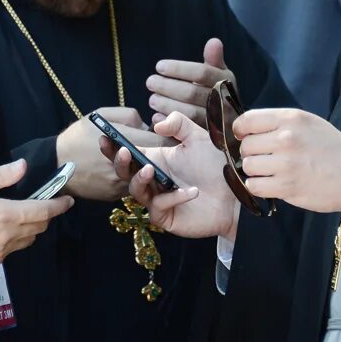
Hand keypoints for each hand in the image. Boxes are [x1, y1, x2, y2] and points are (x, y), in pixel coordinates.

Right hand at [0, 159, 73, 269]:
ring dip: (31, 228)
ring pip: (28, 240)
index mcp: (4, 215)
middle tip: (42, 203)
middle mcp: (7, 237)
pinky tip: (3, 230)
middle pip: (39, 227)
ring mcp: (0, 253)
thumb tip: (23, 167)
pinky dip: (16, 239)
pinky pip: (13, 250)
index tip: (68, 200)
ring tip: (21, 215)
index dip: (58, 205)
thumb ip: (0, 176)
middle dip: (45, 215)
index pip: (42, 211)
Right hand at [56, 108, 161, 200]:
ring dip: (148, 170)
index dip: (169, 138)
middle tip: (168, 151)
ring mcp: (121, 183)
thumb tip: (147, 125)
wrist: (53, 166)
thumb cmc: (77, 137)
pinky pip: (131, 186)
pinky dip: (134, 179)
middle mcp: (127, 167)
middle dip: (162, 157)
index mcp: (125, 143)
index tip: (173, 134)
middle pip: (155, 162)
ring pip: (143, 177)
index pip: (160, 142)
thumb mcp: (100, 115)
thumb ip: (128, 116)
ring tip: (151, 162)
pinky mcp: (114, 195)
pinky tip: (132, 172)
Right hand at [103, 112, 238, 239]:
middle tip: (123, 151)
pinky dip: (174, 197)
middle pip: (126, 173)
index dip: (112, 146)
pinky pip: (161, 207)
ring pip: (137, 192)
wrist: (237, 193)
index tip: (103, 137)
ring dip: (139, 179)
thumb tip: (156, 124)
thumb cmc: (217, 166)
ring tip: (149, 169)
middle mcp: (153, 180)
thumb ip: (179, 124)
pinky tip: (191, 191)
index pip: (128, 153)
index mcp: (156, 159)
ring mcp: (158, 199)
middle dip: (120, 163)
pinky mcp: (167, 217)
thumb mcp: (199, 138)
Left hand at [146, 38, 234, 125]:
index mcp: (226, 81)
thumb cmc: (219, 92)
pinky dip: (168, 122)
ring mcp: (217, 121)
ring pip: (188, 112)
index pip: (202, 72)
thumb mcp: (220, 75)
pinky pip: (186, 130)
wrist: (231, 125)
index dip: (179, 68)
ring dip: (165, 104)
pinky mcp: (207, 138)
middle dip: (167, 86)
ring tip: (152, 99)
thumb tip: (214, 41)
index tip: (158, 66)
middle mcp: (224, 101)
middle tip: (150, 82)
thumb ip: (214, 59)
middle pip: (192, 92)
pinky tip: (156, 117)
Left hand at [234, 109, 340, 212]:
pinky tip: (270, 183)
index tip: (243, 136)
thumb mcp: (307, 122)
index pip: (247, 121)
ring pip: (248, 166)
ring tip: (269, 171)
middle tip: (263, 157)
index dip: (241, 130)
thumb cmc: (331, 146)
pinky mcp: (287, 187)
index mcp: (290, 119)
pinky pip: (255, 186)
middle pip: (246, 146)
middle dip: (250, 152)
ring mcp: (286, 164)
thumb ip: (279, 123)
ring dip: (254, 170)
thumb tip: (247, 130)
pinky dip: (258, 186)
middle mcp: (285, 139)